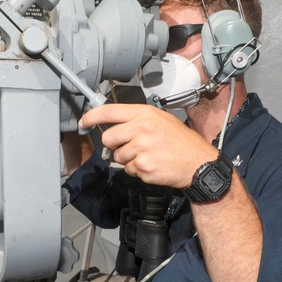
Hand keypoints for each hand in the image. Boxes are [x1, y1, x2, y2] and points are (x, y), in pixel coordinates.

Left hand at [80, 104, 216, 188]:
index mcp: (145, 114)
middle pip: (108, 138)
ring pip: (117, 156)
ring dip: (128, 159)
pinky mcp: (142, 165)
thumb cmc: (181, 142)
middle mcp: (141, 128)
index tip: (83, 122)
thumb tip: (114, 125)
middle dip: (115, 145)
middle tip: (131, 147)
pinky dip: (137, 171)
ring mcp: (141, 148)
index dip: (91, 117)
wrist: (198, 163)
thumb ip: (137, 120)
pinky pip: (128, 169)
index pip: (109, 111)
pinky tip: (152, 165)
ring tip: (148, 156)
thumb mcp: (161, 120)